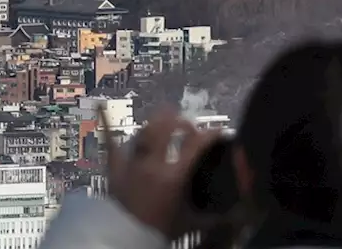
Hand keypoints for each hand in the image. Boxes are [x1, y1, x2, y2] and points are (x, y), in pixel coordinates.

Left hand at [100, 106, 219, 239]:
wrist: (123, 243)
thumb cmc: (157, 233)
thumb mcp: (190, 223)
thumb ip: (216, 218)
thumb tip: (241, 216)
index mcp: (173, 176)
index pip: (197, 144)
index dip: (211, 134)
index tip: (219, 132)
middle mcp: (153, 165)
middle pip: (167, 128)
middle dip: (180, 121)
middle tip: (188, 125)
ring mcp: (132, 165)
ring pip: (144, 133)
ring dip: (156, 124)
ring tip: (164, 118)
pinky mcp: (115, 171)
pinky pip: (110, 145)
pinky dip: (106, 125)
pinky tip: (101, 107)